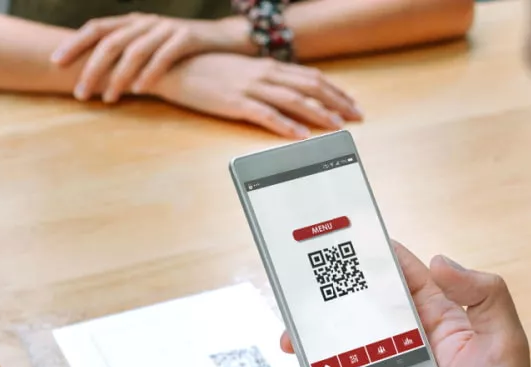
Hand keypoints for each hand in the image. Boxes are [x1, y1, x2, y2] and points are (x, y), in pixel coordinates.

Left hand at [52, 13, 247, 101]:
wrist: (224, 40)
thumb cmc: (181, 50)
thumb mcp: (150, 46)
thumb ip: (126, 54)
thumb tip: (94, 74)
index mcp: (132, 22)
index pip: (96, 28)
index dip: (74, 43)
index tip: (55, 62)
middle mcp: (145, 22)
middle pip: (111, 42)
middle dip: (92, 68)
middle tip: (81, 94)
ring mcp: (166, 28)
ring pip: (135, 50)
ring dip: (119, 76)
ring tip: (109, 99)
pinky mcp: (187, 38)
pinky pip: (164, 55)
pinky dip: (150, 73)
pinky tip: (140, 90)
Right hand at [148, 53, 361, 138]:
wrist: (174, 67)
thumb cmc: (207, 71)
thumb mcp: (242, 71)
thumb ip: (265, 80)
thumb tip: (286, 90)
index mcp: (268, 66)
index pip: (311, 77)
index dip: (335, 91)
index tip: (352, 104)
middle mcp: (264, 74)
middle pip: (310, 87)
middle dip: (336, 102)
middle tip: (356, 117)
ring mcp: (251, 88)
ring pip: (294, 100)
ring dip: (318, 113)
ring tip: (336, 126)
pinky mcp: (235, 103)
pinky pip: (266, 114)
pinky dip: (286, 125)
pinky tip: (300, 135)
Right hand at [279, 243, 530, 366]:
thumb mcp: (506, 347)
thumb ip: (486, 298)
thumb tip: (441, 260)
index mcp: (442, 324)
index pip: (406, 280)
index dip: (376, 260)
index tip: (340, 243)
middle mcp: (415, 349)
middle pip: (366, 316)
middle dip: (332, 306)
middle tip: (297, 301)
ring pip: (349, 356)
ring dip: (321, 349)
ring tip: (291, 345)